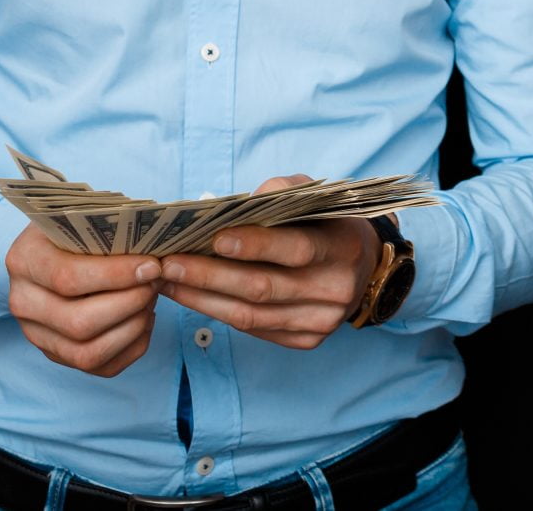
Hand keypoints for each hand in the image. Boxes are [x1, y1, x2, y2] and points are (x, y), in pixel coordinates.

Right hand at [5, 227, 163, 376]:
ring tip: (151, 299)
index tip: (153, 266)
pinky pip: (100, 367)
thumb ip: (109, 230)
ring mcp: (37, 334)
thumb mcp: (84, 216)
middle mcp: (23, 303)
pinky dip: (132, 346)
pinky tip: (143, 319)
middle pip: (80, 322)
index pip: (69, 278)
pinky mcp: (56, 355)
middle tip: (156, 282)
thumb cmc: (76, 228)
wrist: (52, 249)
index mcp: (24, 261)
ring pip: (88, 352)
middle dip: (129, 303)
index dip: (116, 275)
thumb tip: (156, 250)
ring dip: (132, 328)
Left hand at [155, 174, 378, 349]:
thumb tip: (236, 206)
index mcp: (342, 248)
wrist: (364, 267)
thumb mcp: (316, 198)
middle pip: (263, 288)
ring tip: (168, 282)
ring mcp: (322, 320)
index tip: (214, 238)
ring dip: (203, 299)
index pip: (296, 249)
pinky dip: (218, 313)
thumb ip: (282, 193)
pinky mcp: (308, 339)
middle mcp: (335, 289)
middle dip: (210, 276)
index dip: (255, 245)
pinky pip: (255, 330)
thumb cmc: (328, 225)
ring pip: (252, 316)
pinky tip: (192, 298)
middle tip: (169, 264)